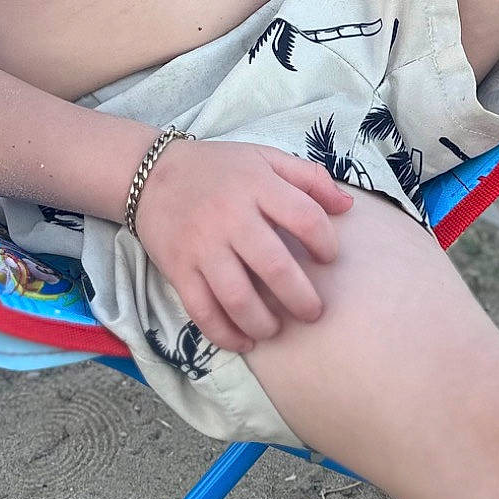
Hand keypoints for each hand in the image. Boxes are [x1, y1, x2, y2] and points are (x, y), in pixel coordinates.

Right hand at [131, 138, 353, 355]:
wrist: (150, 174)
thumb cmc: (219, 168)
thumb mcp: (265, 158)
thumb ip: (309, 178)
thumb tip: (348, 207)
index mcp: (257, 185)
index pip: (305, 218)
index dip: (326, 243)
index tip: (328, 258)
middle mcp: (230, 216)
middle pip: (275, 265)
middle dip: (301, 297)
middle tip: (313, 312)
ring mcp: (202, 245)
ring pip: (238, 297)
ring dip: (264, 322)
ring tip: (277, 328)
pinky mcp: (177, 268)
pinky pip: (202, 311)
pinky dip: (225, 334)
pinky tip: (245, 341)